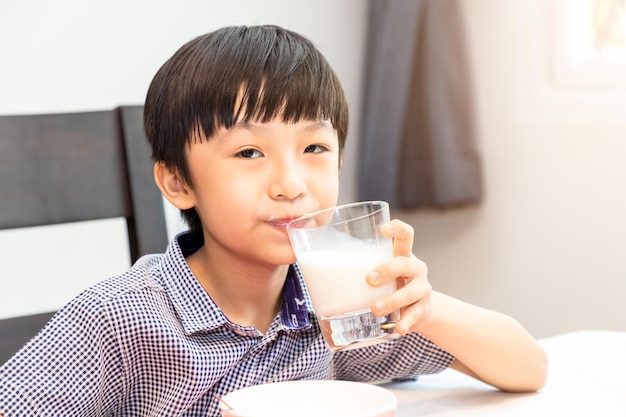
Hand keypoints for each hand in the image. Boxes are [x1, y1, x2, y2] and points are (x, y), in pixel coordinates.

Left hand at [367, 219, 431, 334]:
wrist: (419, 310)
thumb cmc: (391, 286)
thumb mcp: (382, 273)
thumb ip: (359, 267)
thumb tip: (312, 268)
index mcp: (403, 255)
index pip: (406, 235)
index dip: (397, 229)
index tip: (384, 228)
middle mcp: (415, 269)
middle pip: (405, 263)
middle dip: (387, 270)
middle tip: (369, 279)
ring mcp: (421, 289)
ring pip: (410, 292)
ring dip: (392, 300)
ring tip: (375, 308)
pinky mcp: (423, 309)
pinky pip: (415, 315)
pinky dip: (406, 322)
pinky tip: (399, 328)